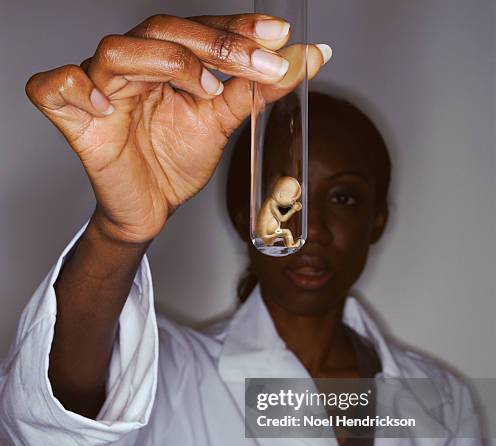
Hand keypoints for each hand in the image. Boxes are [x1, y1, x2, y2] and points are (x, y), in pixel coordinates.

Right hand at [25, 14, 328, 243]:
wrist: (149, 210)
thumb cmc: (175, 162)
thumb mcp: (221, 123)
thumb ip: (257, 90)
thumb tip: (309, 57)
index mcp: (165, 62)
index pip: (199, 29)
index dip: (238, 27)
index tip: (282, 37)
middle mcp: (133, 67)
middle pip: (162, 30)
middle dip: (217, 44)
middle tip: (260, 63)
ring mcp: (100, 90)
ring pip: (117, 50)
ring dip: (166, 63)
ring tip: (205, 92)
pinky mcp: (74, 120)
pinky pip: (54, 87)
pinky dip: (78, 87)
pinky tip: (109, 105)